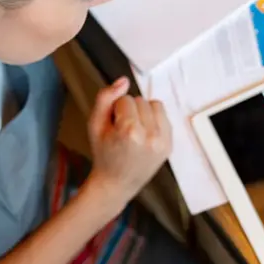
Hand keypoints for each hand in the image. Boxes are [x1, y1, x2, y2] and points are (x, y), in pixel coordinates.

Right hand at [85, 77, 172, 205]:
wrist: (117, 182)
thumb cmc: (104, 153)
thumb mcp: (94, 125)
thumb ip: (105, 98)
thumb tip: (124, 80)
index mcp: (129, 131)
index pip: (125, 99)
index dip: (116, 110)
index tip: (113, 126)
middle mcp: (149, 136)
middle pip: (141, 100)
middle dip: (130, 110)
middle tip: (122, 130)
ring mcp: (162, 141)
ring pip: (154, 105)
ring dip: (144, 113)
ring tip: (135, 130)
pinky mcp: (169, 145)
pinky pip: (164, 116)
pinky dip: (154, 121)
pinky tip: (145, 134)